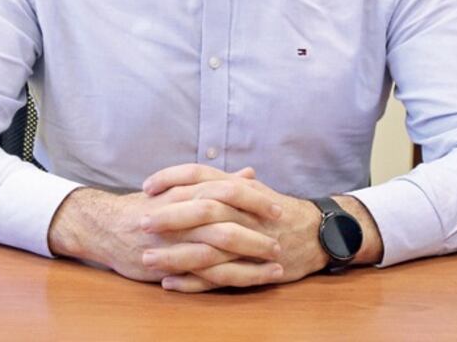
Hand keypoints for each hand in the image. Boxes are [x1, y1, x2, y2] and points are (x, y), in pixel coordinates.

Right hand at [47, 167, 283, 284]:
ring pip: (218, 247)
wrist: (107, 226)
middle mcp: (182, 212)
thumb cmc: (150, 205)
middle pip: (226, 218)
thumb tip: (249, 172)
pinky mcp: (169, 264)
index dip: (254, 198)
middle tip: (281, 237)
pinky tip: (252, 281)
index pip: (227, 189)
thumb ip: (218, 181)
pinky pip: (205, 274)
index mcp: (188, 189)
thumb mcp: (182, 187)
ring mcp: (175, 239)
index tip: (278, 206)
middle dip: (257, 229)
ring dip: (250, 256)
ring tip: (276, 263)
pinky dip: (230, 277)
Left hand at [142, 165, 382, 291]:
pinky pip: (219, 276)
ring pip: (207, 246)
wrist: (316, 233)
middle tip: (140, 222)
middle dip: (169, 216)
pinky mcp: (252, 267)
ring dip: (175, 253)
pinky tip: (170, 282)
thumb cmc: (276, 209)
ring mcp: (247, 240)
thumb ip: (219, 183)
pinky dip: (193, 281)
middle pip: (201, 208)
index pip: (199, 174)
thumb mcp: (249, 189)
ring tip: (147, 258)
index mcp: (237, 186)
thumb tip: (186, 179)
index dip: (171, 178)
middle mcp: (241, 210)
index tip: (146, 186)